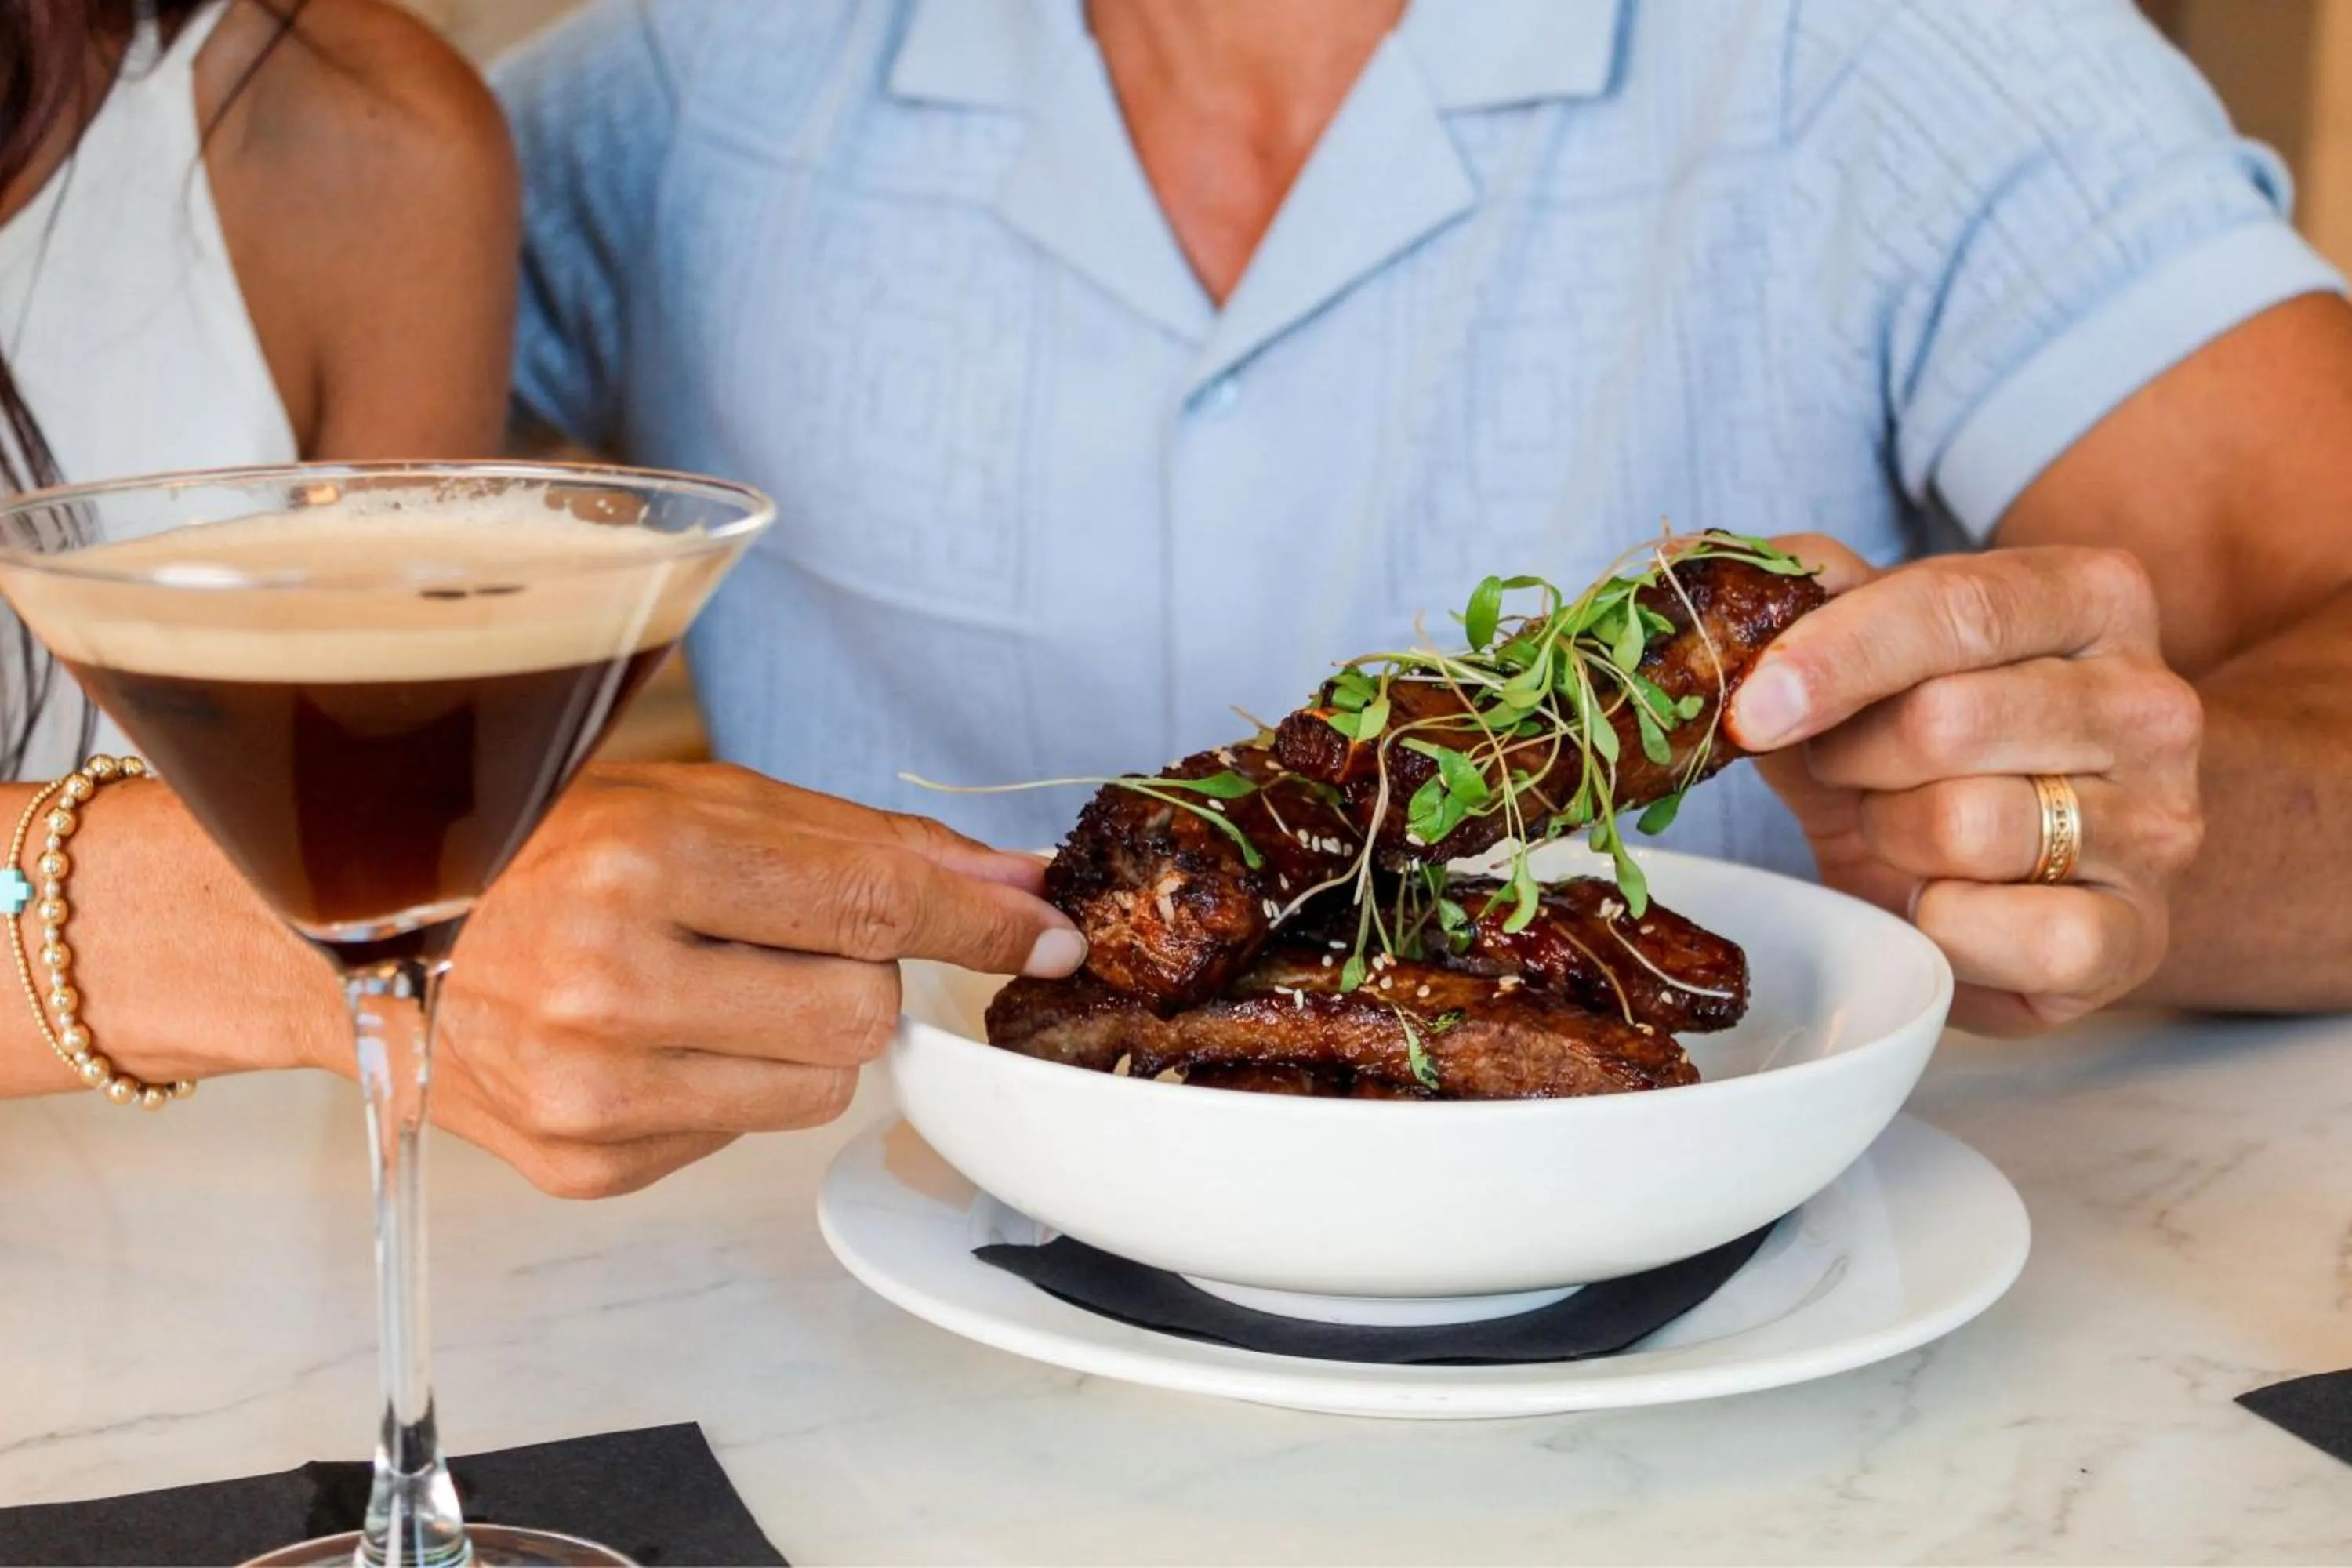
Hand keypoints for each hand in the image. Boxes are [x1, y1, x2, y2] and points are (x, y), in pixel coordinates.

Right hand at [421, 762, 1082, 1196]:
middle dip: (857, 972)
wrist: (376, 938)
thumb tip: (1017, 887)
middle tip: (776, 935)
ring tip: (707, 984)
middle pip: (862, 1014)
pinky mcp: (586, 1165)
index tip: (1047, 934)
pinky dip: (726, 1084)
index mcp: (640, 860)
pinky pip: (741, 1135)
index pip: (872, 901)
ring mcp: (592, 1091)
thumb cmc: (545, 849)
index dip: (979, 919)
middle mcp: (608, 984)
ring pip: (817, 1088)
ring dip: (799, 1035)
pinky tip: (652, 1037)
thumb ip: (867, 845)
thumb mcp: (701, 801)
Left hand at [1729, 539, 2203, 1034]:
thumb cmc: (1936, 752)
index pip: (1952, 607)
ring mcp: (2161, 822)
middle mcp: (2150, 701)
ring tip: (1902, 835)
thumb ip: (1805, 599)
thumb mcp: (1869, 662)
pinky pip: (2016, 933)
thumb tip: (1698, 561)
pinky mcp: (2139, 935)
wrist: (2043, 865)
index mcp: (2090, 597)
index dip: (1831, 658)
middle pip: (1948, 720)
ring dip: (1892, 841)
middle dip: (1853, 759)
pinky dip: (1945, 930)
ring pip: (1968, 826)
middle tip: (1843, 773)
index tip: (1747, 709)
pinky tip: (1943, 906)